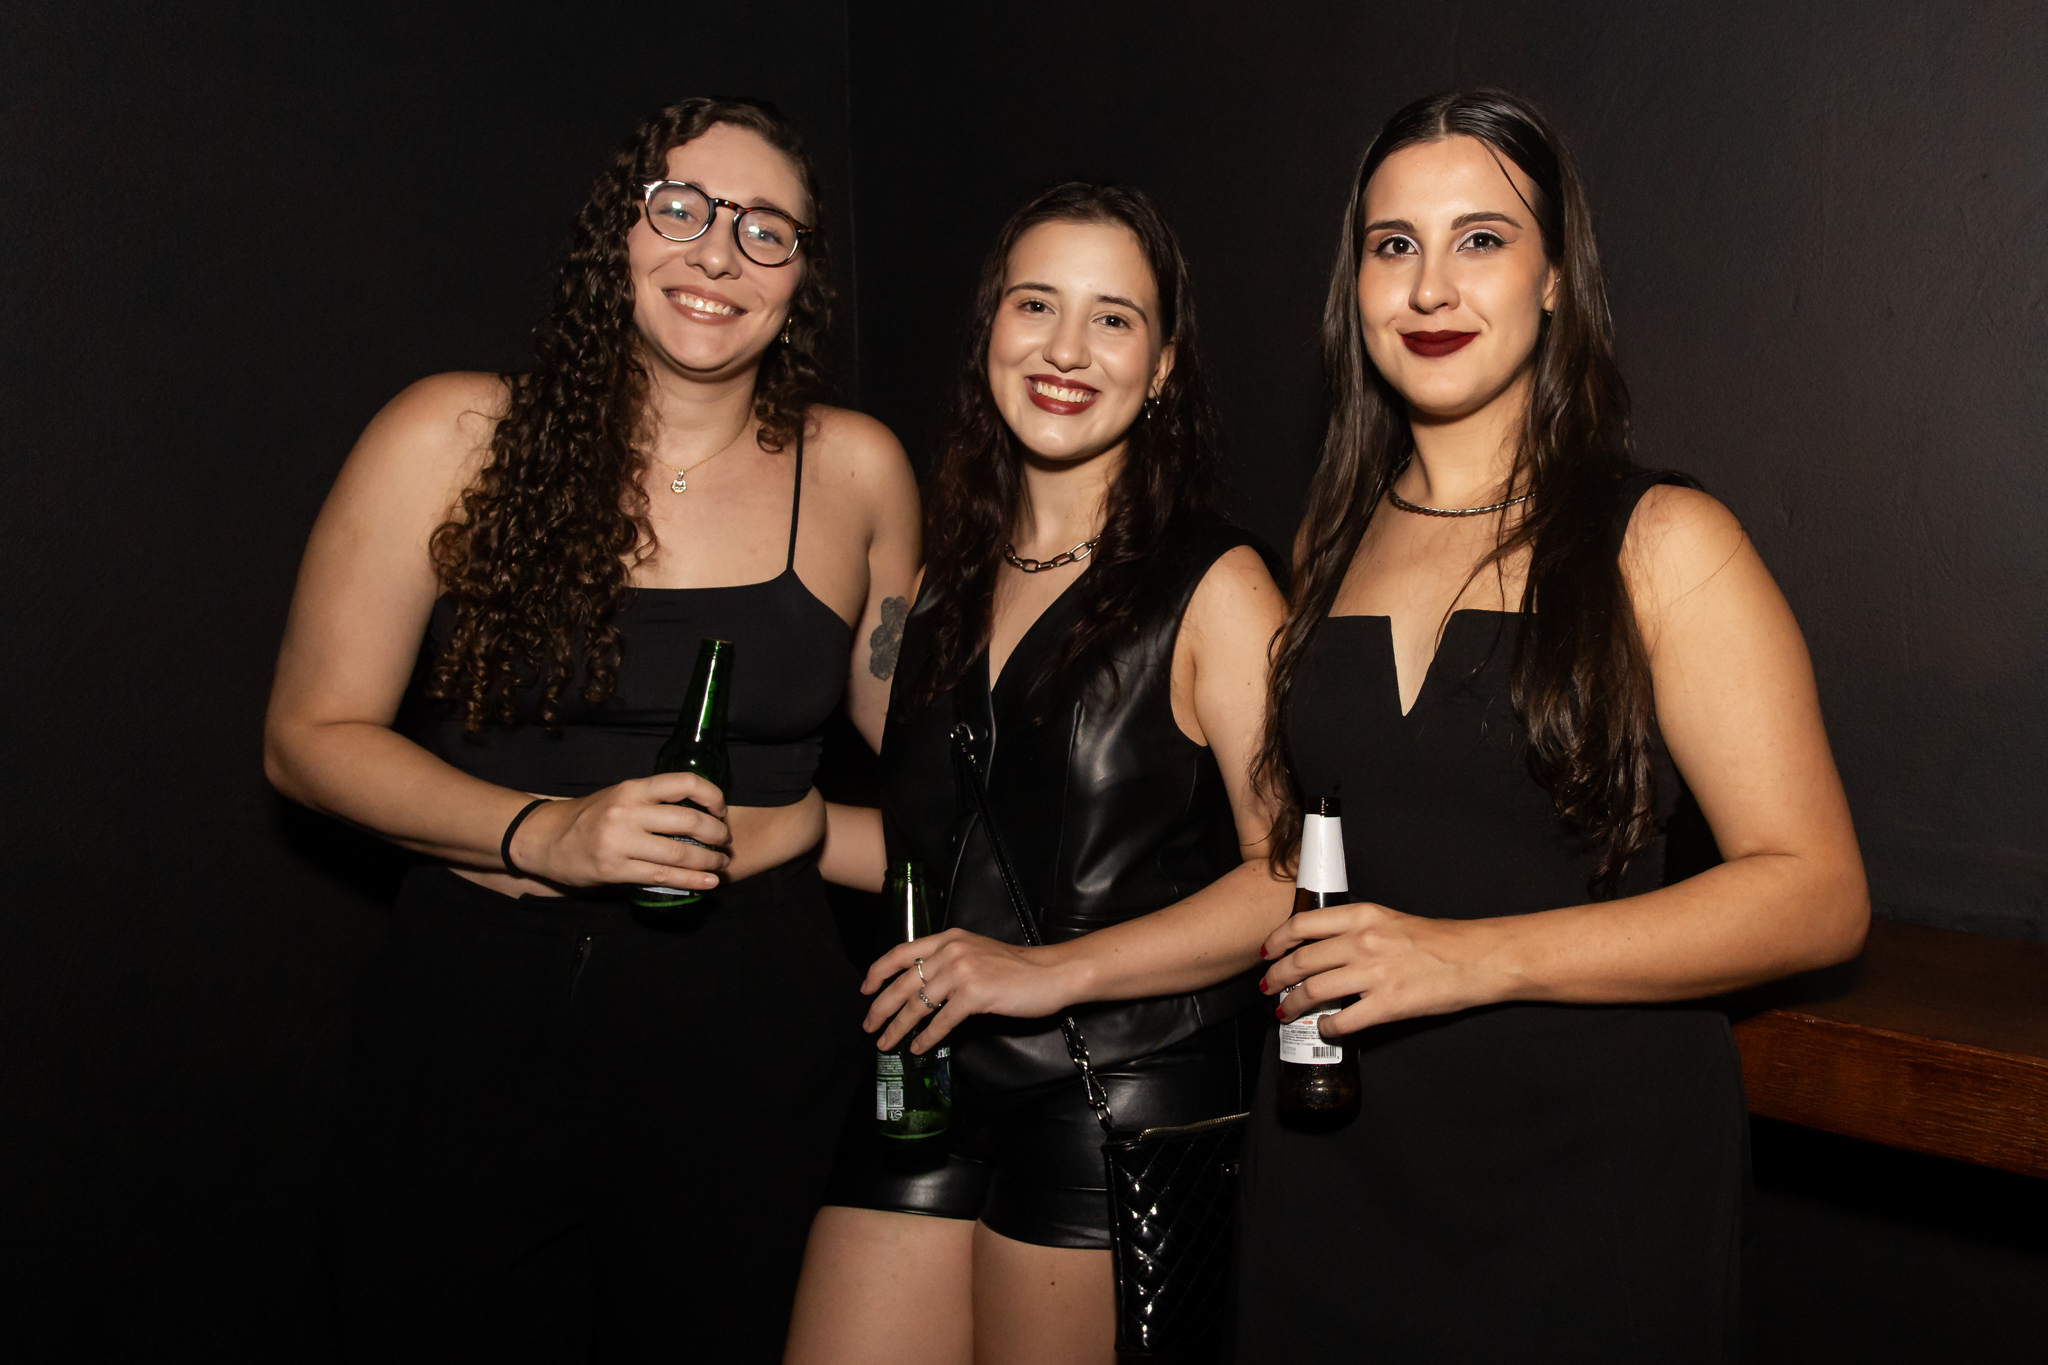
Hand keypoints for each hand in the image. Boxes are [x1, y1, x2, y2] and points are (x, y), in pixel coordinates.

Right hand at [509, 773, 730, 890]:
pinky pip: (663, 878)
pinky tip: (708, 882)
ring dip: (709, 861)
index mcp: (633, 788)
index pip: (685, 782)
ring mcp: (621, 842)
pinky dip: (691, 881)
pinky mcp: (615, 870)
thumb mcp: (619, 797)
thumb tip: (697, 814)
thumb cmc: (588, 817)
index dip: (712, 796)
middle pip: (690, 821)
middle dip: (717, 834)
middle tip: (726, 842)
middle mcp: (629, 812)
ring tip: (721, 864)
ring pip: (680, 853)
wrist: (545, 839)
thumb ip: (651, 802)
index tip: (721, 811)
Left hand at [862, 929, 1081, 1053]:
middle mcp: (951, 951)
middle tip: (868, 1026)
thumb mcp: (976, 952)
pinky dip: (927, 1037)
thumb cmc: (1016, 967)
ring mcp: (962, 972)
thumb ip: (949, 961)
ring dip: (898, 1027)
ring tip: (886, 1043)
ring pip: (918, 1004)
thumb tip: (922, 987)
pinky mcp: (974, 995)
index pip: (901, 952)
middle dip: (881, 1007)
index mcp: (948, 939)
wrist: (1051, 973)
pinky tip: (918, 1047)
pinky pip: (942, 1021)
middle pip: (903, 982)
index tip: (865, 989)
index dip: (878, 971)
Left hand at [1258, 902, 1508, 1036]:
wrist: (1475, 959)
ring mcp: (1374, 974)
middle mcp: (1363, 942)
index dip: (1277, 939)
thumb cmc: (1437, 941)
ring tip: (1285, 1012)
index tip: (1267, 951)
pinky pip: (1343, 1020)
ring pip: (1314, 990)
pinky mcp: (1387, 1005)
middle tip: (1267, 986)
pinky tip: (1325, 1027)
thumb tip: (1324, 946)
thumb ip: (1356, 929)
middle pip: (1302, 960)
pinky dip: (1327, 1027)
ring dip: (1293, 1005)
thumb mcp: (1390, 920)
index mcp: (1363, 916)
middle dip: (1277, 976)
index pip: (1304, 924)